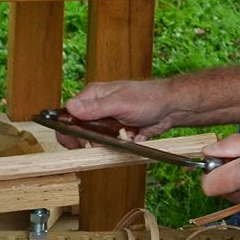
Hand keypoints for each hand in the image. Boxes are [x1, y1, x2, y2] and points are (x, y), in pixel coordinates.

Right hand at [61, 79, 185, 142]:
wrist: (171, 108)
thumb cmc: (148, 98)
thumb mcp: (120, 103)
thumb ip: (95, 108)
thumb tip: (71, 108)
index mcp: (92, 95)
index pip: (69, 114)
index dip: (69, 131)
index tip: (77, 142)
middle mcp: (96, 107)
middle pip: (80, 130)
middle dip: (92, 139)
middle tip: (104, 141)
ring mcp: (107, 120)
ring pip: (96, 140)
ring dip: (110, 142)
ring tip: (125, 134)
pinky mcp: (117, 131)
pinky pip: (112, 144)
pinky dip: (121, 144)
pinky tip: (133, 135)